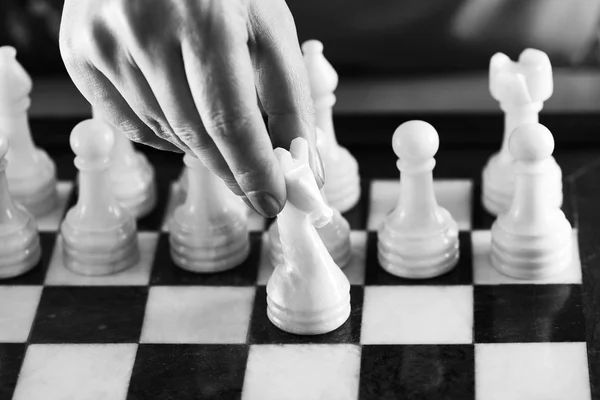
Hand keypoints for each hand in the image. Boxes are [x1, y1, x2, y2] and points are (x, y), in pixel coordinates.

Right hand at [59, 0, 323, 216]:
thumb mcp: (268, 26)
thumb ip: (289, 98)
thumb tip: (302, 167)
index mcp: (205, 17)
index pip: (230, 120)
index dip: (254, 171)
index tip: (273, 201)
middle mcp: (145, 28)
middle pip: (195, 134)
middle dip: (233, 169)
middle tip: (257, 185)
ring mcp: (105, 42)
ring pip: (164, 133)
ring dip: (202, 148)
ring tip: (222, 132)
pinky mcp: (80, 54)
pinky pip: (130, 125)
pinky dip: (166, 136)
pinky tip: (184, 119)